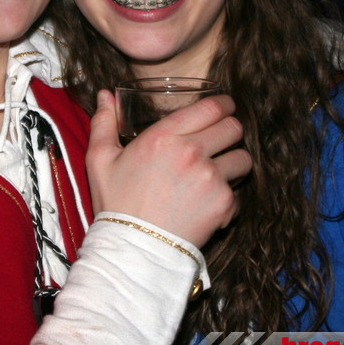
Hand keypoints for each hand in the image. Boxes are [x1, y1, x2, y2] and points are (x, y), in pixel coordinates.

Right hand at [86, 90, 250, 247]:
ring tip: (220, 171)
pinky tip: (209, 202)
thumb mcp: (100, 160)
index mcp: (164, 136)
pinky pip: (238, 192)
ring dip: (234, 162)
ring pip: (243, 159)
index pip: (211, 107)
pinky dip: (228, 197)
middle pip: (234, 128)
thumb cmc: (116, 204)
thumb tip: (106, 95)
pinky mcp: (223, 204)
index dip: (223, 104)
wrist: (132, 249)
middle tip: (222, 139)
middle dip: (230, 131)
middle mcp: (192, 153)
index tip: (223, 108)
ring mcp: (210, 179)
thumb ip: (104, 122)